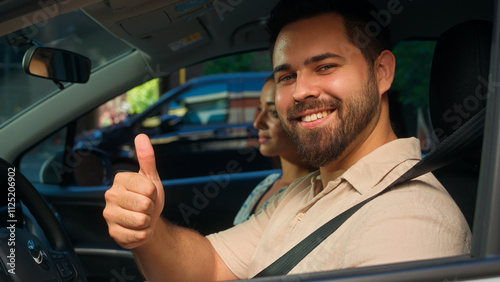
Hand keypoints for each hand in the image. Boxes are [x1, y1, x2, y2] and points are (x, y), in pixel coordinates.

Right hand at [103, 134, 164, 248]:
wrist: (147, 221)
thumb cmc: (148, 198)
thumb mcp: (151, 177)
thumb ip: (146, 157)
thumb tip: (141, 136)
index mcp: (120, 180)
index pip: (148, 188)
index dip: (154, 193)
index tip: (148, 194)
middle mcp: (110, 196)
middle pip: (144, 204)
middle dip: (151, 207)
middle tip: (145, 207)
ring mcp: (109, 215)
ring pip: (141, 220)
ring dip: (147, 221)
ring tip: (142, 217)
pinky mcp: (113, 233)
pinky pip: (138, 234)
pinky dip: (143, 233)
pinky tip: (137, 229)